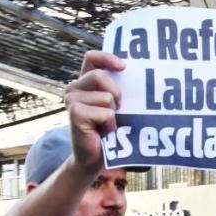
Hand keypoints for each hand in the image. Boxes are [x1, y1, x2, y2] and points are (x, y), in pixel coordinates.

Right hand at [63, 51, 124, 173]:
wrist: (97, 158)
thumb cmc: (110, 130)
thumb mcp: (116, 106)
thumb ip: (119, 89)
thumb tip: (143, 75)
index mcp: (85, 82)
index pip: (92, 58)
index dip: (107, 57)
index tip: (124, 67)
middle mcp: (74, 88)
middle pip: (101, 76)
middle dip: (117, 93)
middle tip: (118, 110)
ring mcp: (72, 100)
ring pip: (107, 97)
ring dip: (114, 114)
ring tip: (108, 124)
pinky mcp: (74, 113)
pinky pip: (106, 112)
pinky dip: (110, 124)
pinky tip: (103, 132)